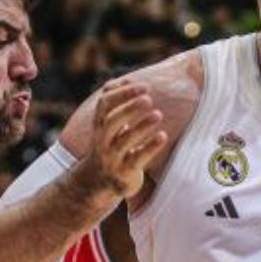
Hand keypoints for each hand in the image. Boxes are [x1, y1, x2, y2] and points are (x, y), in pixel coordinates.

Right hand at [80, 77, 167, 199]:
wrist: (97, 182)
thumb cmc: (108, 145)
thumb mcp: (106, 125)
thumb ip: (114, 103)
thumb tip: (123, 79)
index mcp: (99, 125)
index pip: (105, 104)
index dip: (122, 93)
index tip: (144, 86)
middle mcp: (103, 140)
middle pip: (111, 121)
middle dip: (129, 108)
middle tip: (148, 99)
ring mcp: (113, 157)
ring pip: (124, 141)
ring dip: (141, 127)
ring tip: (158, 114)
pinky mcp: (125, 172)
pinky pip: (137, 159)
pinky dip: (150, 147)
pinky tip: (163, 136)